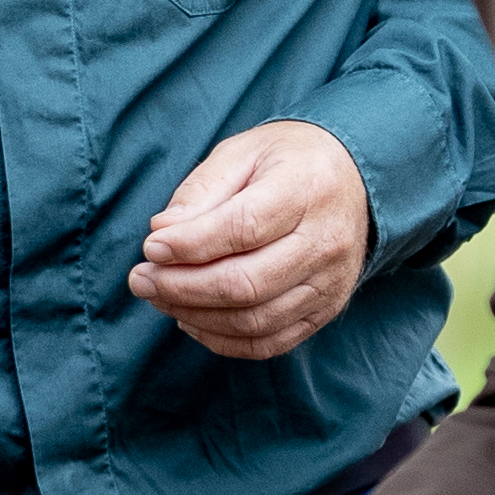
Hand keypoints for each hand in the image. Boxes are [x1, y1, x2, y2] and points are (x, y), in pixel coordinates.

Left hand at [126, 121, 372, 362]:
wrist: (353, 178)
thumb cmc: (287, 161)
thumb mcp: (242, 152)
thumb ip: (201, 190)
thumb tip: (162, 231)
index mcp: (307, 189)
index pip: (244, 228)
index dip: (191, 245)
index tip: (150, 248)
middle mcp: (326, 241)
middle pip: (247, 283)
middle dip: (182, 287)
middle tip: (140, 279)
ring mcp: (330, 283)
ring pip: (254, 320)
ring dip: (195, 315)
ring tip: (158, 297)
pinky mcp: (325, 310)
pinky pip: (269, 342)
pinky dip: (222, 339)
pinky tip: (190, 319)